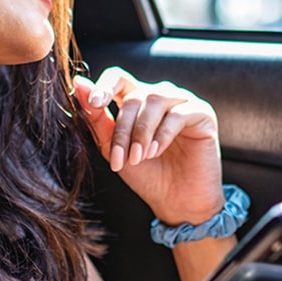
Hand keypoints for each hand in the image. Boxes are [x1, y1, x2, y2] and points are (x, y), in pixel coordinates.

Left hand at [73, 68, 223, 223]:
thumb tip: (79, 83)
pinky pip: (177, 114)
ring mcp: (182, 102)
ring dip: (141, 132)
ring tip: (138, 158)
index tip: (94, 103)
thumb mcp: (113, 148)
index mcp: (136, 101)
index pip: (118, 78)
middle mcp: (160, 96)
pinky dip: (162, 134)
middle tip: (120, 158)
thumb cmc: (146, 175)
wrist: (176, 202)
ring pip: (155, 100)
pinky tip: (156, 152)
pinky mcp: (202, 113)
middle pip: (134, 95)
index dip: (105, 85)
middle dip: (123, 129)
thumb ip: (97, 117)